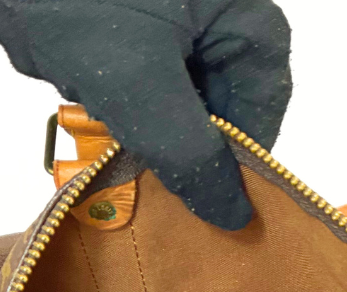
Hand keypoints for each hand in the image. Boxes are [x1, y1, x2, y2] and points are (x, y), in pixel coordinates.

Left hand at [0, 0, 292, 229]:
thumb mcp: (142, 85)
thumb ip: (192, 157)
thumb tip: (233, 217)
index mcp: (240, 11)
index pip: (263, 104)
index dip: (238, 158)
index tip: (205, 198)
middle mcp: (211, 9)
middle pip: (219, 102)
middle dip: (181, 141)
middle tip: (152, 176)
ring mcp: (165, 14)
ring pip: (173, 97)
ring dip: (139, 124)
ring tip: (109, 128)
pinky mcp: (120, 19)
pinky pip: (133, 78)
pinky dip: (109, 98)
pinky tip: (83, 94)